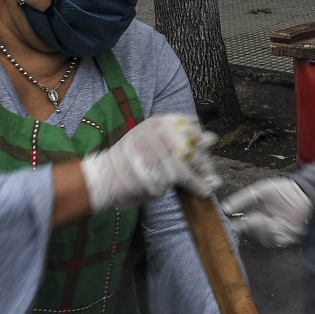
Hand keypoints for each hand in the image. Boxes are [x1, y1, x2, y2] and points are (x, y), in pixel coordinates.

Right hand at [80, 114, 220, 210]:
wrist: (105, 178)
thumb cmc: (125, 161)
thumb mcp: (142, 136)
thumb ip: (168, 135)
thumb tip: (208, 137)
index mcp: (156, 124)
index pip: (189, 123)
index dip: (197, 135)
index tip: (200, 145)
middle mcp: (161, 136)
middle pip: (196, 143)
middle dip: (204, 157)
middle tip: (207, 167)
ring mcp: (163, 156)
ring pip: (195, 163)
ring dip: (205, 174)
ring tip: (209, 181)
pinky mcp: (165, 176)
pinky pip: (189, 181)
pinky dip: (199, 187)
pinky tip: (203, 191)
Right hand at [219, 177, 313, 247]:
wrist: (302, 192)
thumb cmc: (281, 190)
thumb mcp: (258, 191)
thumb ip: (241, 200)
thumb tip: (224, 209)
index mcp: (253, 217)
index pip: (238, 226)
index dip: (232, 227)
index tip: (226, 225)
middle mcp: (262, 227)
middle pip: (248, 235)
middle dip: (247, 227)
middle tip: (249, 218)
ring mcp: (273, 233)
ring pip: (260, 238)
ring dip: (259, 228)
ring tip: (263, 217)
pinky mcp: (285, 237)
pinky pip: (273, 240)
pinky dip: (270, 232)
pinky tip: (272, 222)